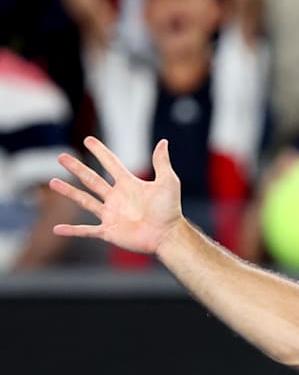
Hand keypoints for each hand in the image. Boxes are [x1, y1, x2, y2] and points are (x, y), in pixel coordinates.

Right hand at [50, 137, 183, 254]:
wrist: (168, 235)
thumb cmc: (170, 209)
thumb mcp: (167, 182)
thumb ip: (161, 163)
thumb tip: (163, 141)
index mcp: (129, 185)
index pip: (111, 164)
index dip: (100, 152)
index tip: (88, 139)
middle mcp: (117, 198)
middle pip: (92, 179)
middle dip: (77, 168)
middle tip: (61, 156)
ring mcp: (111, 214)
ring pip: (85, 201)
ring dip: (69, 192)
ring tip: (52, 182)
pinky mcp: (109, 231)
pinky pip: (86, 230)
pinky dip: (72, 231)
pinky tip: (57, 229)